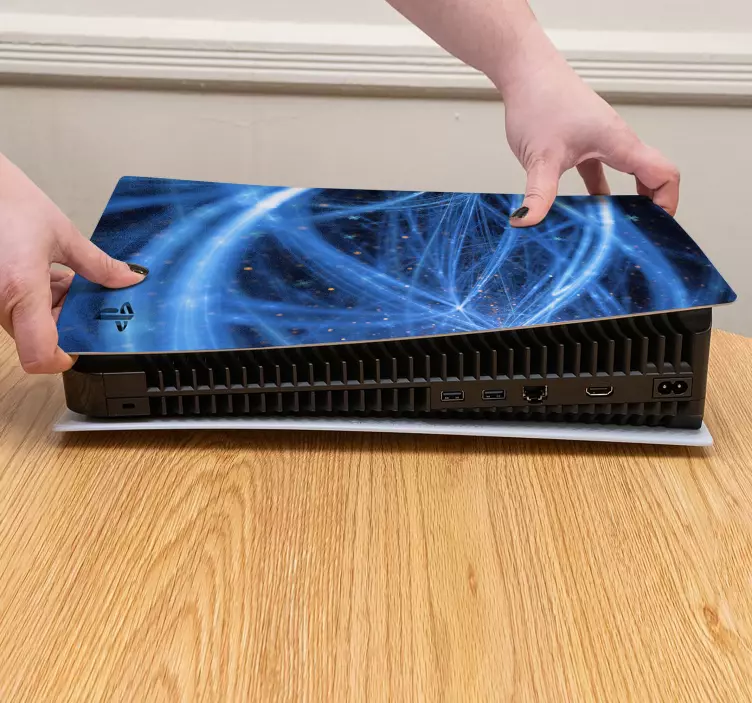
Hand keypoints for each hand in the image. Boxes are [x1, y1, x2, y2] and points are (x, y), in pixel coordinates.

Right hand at [0, 155, 145, 372]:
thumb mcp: (62, 234)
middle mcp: (1, 303)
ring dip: (58, 309)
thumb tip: (129, 279)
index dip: (66, 359)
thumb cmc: (7, 203)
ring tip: (73, 279)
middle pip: (42, 338)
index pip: (40, 355)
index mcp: (21, 292)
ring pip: (33, 324)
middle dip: (72, 323)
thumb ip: (98, 264)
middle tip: (94, 300)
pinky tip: (55, 275)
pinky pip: (22, 309)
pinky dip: (43, 299)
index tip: (89, 344)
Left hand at [502, 51, 679, 226]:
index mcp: (620, 143)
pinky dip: (597, 191)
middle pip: (650, 176)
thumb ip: (538, 194)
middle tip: (637, 235)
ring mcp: (600, 140)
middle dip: (649, 206)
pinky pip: (599, 170)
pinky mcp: (581, 142)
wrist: (525, 70)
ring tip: (612, 229)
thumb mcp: (540, 157)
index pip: (664, 174)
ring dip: (623, 200)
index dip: (667, 202)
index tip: (657, 227)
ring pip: (624, 174)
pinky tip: (581, 209)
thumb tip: (527, 222)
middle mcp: (616, 140)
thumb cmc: (540, 100)